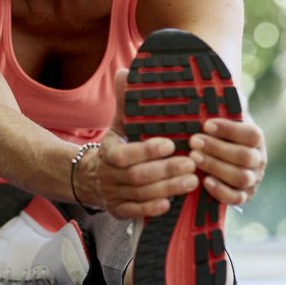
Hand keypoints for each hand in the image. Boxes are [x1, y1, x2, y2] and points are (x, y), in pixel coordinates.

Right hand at [86, 69, 200, 219]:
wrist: (93, 176)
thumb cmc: (118, 145)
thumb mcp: (119, 123)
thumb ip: (124, 101)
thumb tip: (125, 72)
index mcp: (108, 151)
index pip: (124, 154)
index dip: (147, 150)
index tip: (171, 143)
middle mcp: (108, 175)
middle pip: (137, 176)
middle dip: (166, 171)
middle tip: (191, 163)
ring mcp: (113, 194)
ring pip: (140, 194)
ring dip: (167, 188)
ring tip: (192, 180)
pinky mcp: (119, 211)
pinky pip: (135, 212)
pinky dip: (153, 208)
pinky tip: (171, 202)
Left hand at [187, 106, 266, 206]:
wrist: (226, 155)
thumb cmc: (221, 134)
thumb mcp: (224, 119)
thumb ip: (222, 108)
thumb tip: (211, 90)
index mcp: (257, 139)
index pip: (251, 134)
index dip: (229, 130)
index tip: (206, 124)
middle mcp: (259, 160)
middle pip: (245, 157)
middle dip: (217, 148)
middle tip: (194, 141)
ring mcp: (253, 180)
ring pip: (241, 177)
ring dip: (216, 166)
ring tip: (194, 157)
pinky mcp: (244, 196)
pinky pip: (236, 198)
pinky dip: (221, 190)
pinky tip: (205, 181)